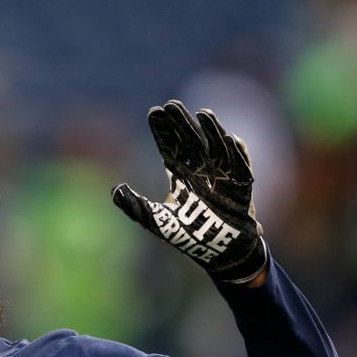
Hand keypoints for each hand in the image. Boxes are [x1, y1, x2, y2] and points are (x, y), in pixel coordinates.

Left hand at [112, 100, 267, 283]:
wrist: (217, 252)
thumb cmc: (187, 236)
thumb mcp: (156, 221)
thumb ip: (135, 207)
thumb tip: (115, 189)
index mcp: (179, 175)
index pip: (169, 146)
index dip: (163, 130)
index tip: (155, 112)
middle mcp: (200, 171)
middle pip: (191, 141)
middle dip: (183, 123)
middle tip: (173, 104)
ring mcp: (221, 177)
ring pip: (216, 148)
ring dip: (212, 131)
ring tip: (204, 113)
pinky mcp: (241, 189)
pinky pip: (241, 169)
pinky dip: (237, 156)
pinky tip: (230, 140)